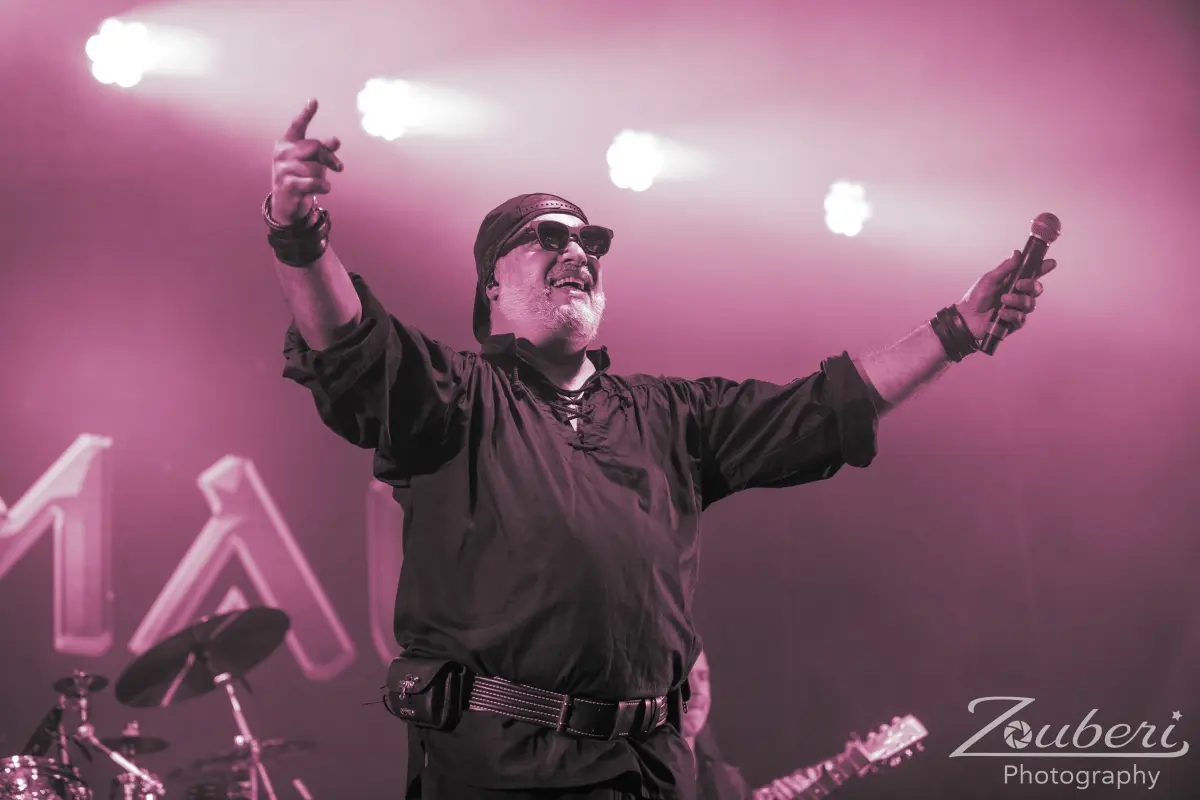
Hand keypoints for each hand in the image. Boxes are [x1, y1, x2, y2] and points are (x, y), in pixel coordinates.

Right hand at [270, 99, 343, 224]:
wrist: (286, 202)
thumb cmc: (301, 176)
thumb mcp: (312, 161)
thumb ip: (324, 150)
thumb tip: (335, 140)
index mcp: (287, 143)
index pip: (298, 125)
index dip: (306, 113)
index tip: (314, 100)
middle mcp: (282, 153)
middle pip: (315, 147)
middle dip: (329, 158)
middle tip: (339, 167)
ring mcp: (282, 169)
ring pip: (316, 168)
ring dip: (322, 177)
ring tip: (317, 182)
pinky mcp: (288, 186)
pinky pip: (315, 183)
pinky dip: (324, 187)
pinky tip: (324, 189)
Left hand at [955, 250, 1056, 339]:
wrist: (966, 317)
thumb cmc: (976, 297)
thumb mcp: (989, 279)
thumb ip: (1005, 268)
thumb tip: (1017, 253)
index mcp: (1014, 282)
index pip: (1033, 274)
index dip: (1043, 268)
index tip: (1051, 263)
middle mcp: (1019, 294)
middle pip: (1037, 289)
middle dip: (1031, 285)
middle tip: (1019, 284)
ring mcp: (1018, 309)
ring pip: (1030, 304)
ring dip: (1017, 300)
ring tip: (1003, 299)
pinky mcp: (1014, 322)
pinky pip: (1021, 318)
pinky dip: (1011, 314)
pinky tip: (1001, 313)